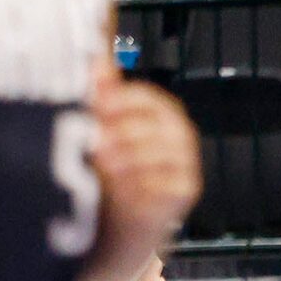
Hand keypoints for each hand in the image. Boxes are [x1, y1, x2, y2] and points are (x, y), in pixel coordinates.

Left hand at [90, 78, 200, 250]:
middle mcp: (178, 133)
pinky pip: (159, 182)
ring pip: (149, 154)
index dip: (117, 102)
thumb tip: (96, 58)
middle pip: (146, 125)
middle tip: (93, 146)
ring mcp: (186, 161)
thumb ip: (103, 92)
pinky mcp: (187, 188)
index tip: (96, 108)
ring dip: (120, 163)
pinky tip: (121, 190)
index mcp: (162, 111)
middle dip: (114, 136)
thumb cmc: (115, 171)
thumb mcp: (106, 128)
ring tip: (102, 170)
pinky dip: (136, 187)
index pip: (145, 96)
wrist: (123, 221)